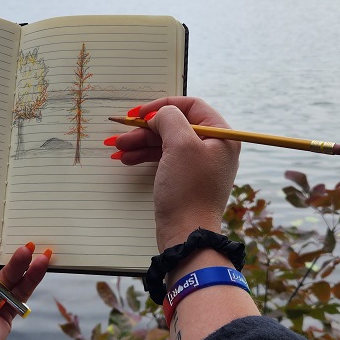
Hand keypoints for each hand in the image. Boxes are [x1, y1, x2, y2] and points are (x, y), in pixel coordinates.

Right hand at [112, 97, 239, 249]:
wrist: (186, 233)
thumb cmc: (188, 189)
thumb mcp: (180, 144)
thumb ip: (169, 119)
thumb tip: (159, 115)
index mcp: (222, 135)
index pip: (192, 106)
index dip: (163, 106)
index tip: (140, 113)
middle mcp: (213, 148)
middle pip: (175, 125)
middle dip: (145, 129)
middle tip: (122, 134)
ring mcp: (199, 165)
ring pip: (166, 143)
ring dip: (141, 143)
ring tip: (118, 149)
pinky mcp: (186, 180)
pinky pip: (164, 159)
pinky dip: (146, 156)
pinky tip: (128, 159)